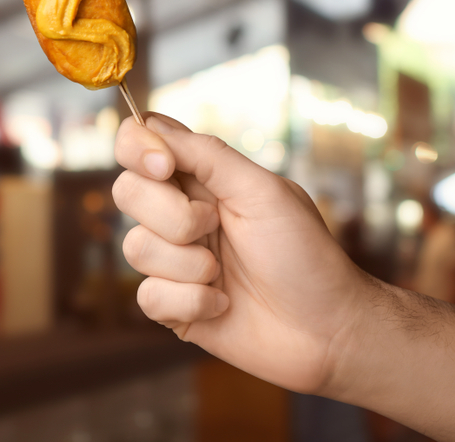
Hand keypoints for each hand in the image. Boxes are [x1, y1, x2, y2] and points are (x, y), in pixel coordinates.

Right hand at [113, 113, 367, 394]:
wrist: (327, 329)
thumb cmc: (305, 254)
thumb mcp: (262, 191)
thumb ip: (207, 155)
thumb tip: (151, 126)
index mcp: (202, 178)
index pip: (140, 142)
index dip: (137, 148)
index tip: (164, 167)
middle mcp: (180, 213)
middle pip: (127, 191)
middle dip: (173, 216)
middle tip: (216, 227)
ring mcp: (173, 259)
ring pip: (135, 247)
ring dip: (188, 264)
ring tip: (224, 274)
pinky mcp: (171, 304)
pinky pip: (147, 295)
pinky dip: (191, 302)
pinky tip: (223, 304)